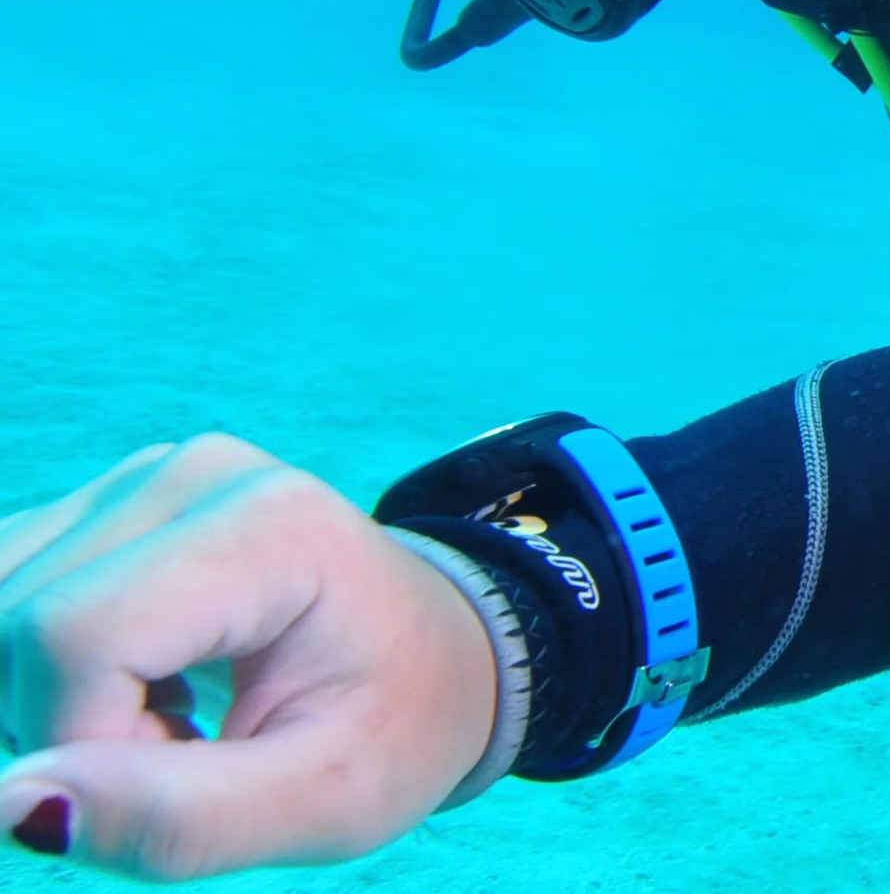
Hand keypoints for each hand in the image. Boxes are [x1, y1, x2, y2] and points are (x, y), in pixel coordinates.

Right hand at [0, 435, 500, 879]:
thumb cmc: (397, 727)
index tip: (191, 770)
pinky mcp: (101, 509)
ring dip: (47, 705)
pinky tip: (133, 691)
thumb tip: (6, 808)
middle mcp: (193, 476)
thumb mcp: (324, 801)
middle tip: (191, 750)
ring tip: (168, 722)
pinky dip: (40, 677)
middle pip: (16, 623)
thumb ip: (171, 819)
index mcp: (271, 525)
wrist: (440, 658)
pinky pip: (2, 601)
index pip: (71, 638)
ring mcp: (141, 481)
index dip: (87, 744)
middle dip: (68, 731)